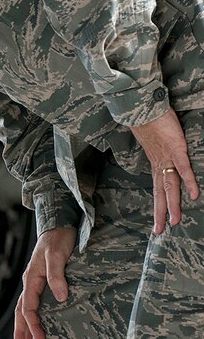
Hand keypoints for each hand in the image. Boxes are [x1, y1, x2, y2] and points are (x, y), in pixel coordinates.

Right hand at [14, 226, 74, 338]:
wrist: (59, 225)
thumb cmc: (58, 239)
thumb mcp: (57, 255)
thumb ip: (57, 275)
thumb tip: (60, 296)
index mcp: (32, 278)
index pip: (29, 307)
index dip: (33, 325)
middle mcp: (31, 281)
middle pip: (22, 310)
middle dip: (20, 329)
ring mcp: (36, 281)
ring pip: (26, 307)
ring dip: (24, 324)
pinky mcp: (43, 280)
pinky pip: (33, 301)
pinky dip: (31, 314)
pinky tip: (36, 321)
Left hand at [129, 108, 199, 233]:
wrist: (144, 108)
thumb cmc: (152, 123)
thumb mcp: (157, 143)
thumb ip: (162, 154)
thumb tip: (164, 162)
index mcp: (156, 165)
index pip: (157, 190)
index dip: (158, 207)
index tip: (157, 224)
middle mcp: (161, 165)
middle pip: (161, 193)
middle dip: (161, 212)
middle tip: (160, 231)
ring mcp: (168, 158)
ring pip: (171, 185)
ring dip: (173, 204)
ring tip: (175, 221)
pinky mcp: (176, 149)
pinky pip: (184, 168)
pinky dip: (189, 181)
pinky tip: (194, 194)